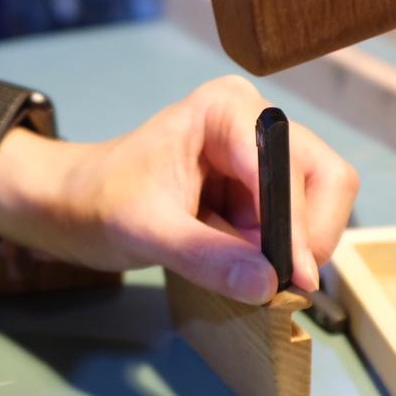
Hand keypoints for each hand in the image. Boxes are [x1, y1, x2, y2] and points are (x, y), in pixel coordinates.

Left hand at [0, 76, 358, 302]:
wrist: (71, 207)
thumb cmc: (97, 202)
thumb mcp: (145, 231)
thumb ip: (205, 256)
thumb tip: (266, 285)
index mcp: (227, 110)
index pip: (291, 165)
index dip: (299, 223)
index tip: (292, 278)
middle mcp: (255, 124)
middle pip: (324, 179)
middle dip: (304, 236)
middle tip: (276, 283)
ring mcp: (261, 157)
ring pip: (316, 209)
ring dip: (290, 250)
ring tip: (240, 270)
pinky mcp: (260, 190)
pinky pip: (294, 227)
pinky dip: (278, 256)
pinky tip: (240, 267)